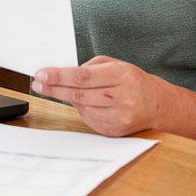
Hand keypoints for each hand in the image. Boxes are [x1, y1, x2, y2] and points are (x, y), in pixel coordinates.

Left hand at [31, 56, 169, 136]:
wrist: (158, 104)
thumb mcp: (116, 65)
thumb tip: (64, 74)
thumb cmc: (133, 81)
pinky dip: (81, 109)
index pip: (83, 77)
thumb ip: (91, 66)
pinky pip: (88, 119)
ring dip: (67, 99)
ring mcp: (119, 117)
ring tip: (60, 90)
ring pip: (82, 107)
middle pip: (79, 94)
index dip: (59, 76)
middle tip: (38, 84)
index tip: (42, 74)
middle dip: (54, 89)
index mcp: (122, 76)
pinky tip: (83, 102)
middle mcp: (122, 98)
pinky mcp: (115, 131)